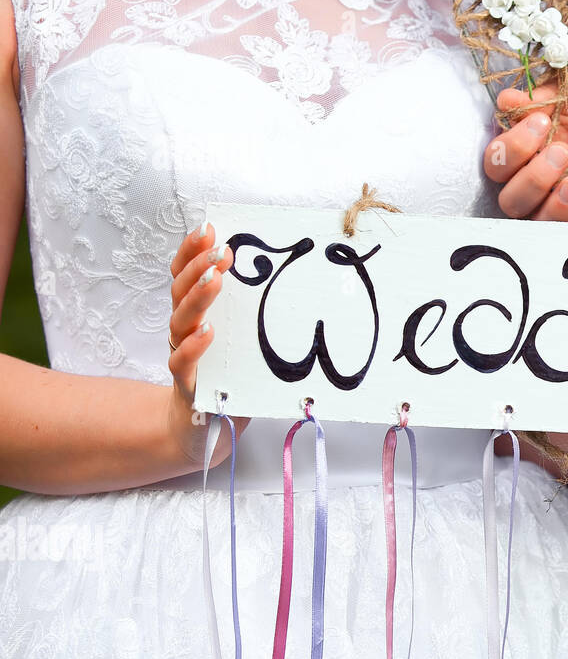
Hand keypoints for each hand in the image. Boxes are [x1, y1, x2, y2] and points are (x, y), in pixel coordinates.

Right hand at [166, 223, 248, 466]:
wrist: (203, 430)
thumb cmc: (230, 378)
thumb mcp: (245, 340)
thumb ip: (256, 312)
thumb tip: (296, 276)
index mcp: (197, 315)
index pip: (186, 275)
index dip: (193, 251)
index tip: (209, 228)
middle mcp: (185, 331)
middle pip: (181, 291)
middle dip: (198, 267)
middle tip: (221, 251)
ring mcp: (183, 358)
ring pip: (181, 321)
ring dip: (198, 298)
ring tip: (215, 280)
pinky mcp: (188, 386)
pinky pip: (183, 363)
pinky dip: (193, 347)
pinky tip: (207, 333)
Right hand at [482, 51, 567, 221]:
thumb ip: (564, 84)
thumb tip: (512, 101)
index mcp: (536, 131)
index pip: (499, 135)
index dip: (507, 128)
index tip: (531, 112)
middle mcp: (536, 163)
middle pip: (497, 172)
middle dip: (516, 155)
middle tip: (558, 144)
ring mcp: (553, 194)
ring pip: (514, 205)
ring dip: (533, 186)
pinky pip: (549, 228)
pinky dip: (555, 212)